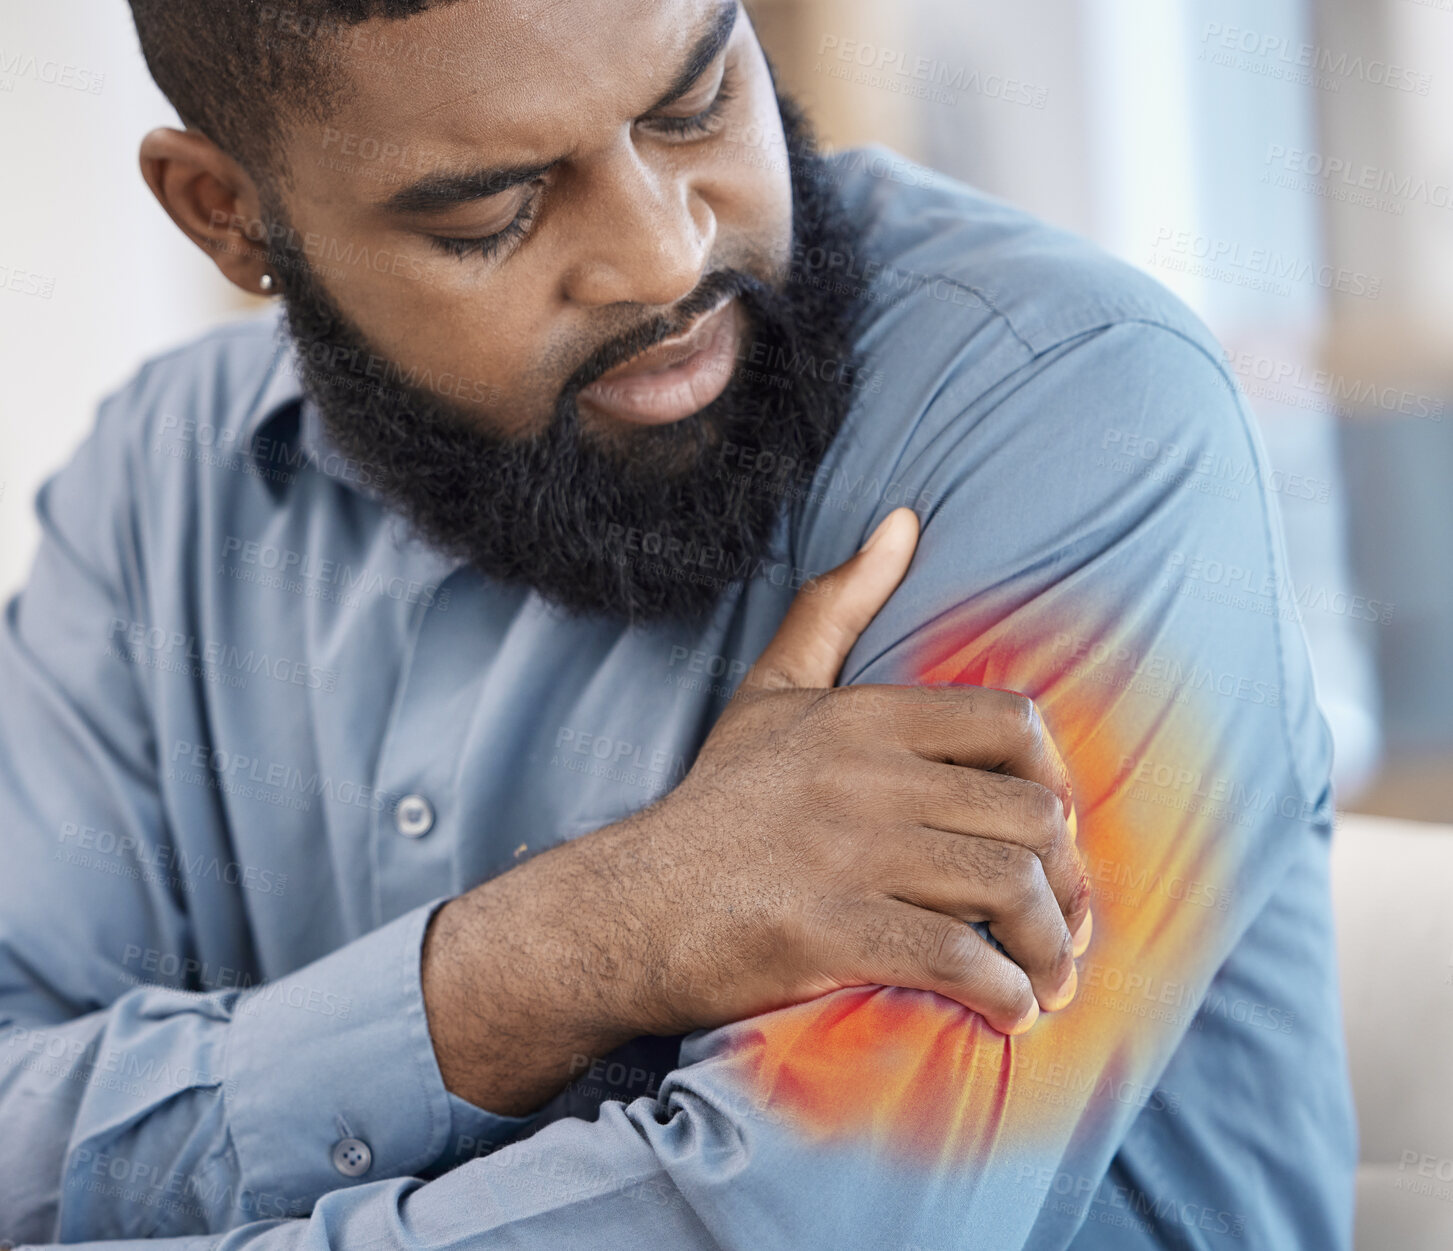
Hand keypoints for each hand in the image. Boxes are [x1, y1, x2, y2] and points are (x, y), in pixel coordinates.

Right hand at [424, 508, 1088, 1116]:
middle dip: (1067, 884)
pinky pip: (957, 959)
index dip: (1057, 780)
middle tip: (1067, 927)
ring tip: (1048, 980)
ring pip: (1007, 888)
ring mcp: (847, 853)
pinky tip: (1010, 1013)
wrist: (627, 907)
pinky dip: (1005, 994)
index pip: (1013, 722)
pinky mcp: (830, 932)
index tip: (1052, 834)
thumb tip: (903, 518)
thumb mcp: (772, 690)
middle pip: (1028, 815)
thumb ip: (837, 603)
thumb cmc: (716, 805)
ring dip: (1051, 948)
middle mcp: (863, 775)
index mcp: (861, 715)